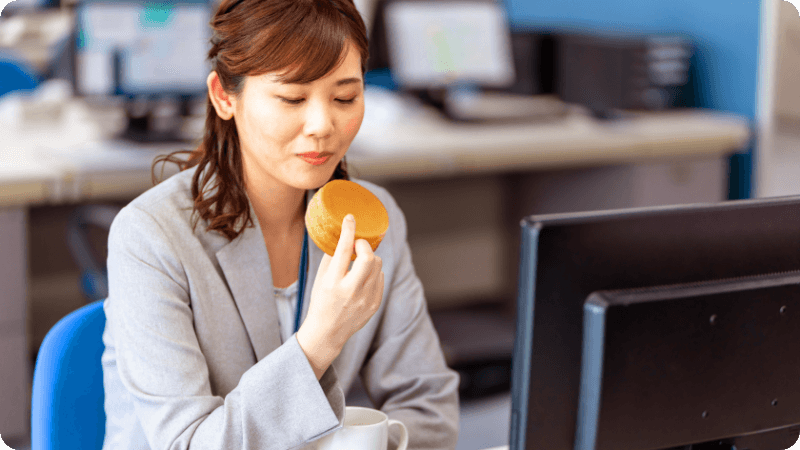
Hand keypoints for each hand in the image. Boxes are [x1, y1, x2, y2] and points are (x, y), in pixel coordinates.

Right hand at [297, 214, 384, 378]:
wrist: (327, 333)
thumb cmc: (321, 302)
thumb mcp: (320, 279)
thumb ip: (331, 258)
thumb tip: (341, 235)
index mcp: (333, 282)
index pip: (344, 250)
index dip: (349, 230)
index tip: (350, 218)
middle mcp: (350, 291)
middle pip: (369, 258)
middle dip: (365, 246)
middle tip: (358, 245)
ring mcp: (365, 299)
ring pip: (378, 266)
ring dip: (370, 259)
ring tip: (359, 265)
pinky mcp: (374, 304)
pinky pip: (381, 278)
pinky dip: (374, 273)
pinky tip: (363, 279)